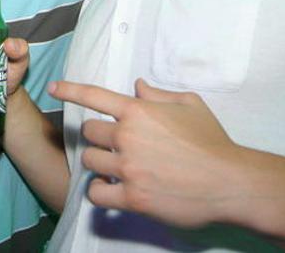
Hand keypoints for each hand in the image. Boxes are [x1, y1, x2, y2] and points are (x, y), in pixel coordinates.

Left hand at [49, 78, 243, 228]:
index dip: (70, 90)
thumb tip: (138, 86)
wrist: (231, 182)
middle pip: (89, 132)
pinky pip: (96, 193)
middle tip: (118, 144)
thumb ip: (158, 95)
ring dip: (100, 163)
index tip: (54, 87)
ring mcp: (128, 168)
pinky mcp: (132, 197)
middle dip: (100, 137)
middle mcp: (128, 137)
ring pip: (90, 161)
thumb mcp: (189, 105)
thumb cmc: (212, 142)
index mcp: (138, 111)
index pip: (94, 96)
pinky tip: (112, 189)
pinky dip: (100, 192)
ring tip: (118, 167)